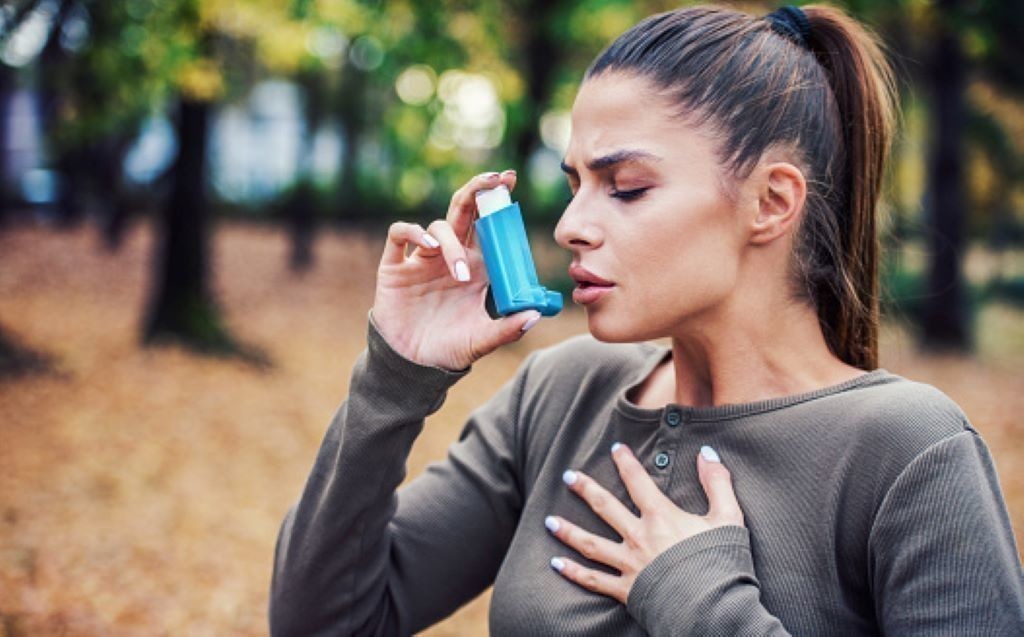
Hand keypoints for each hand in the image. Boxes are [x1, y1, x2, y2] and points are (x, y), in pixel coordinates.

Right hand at [371, 169, 541, 370]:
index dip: (498, 201)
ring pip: (439, 227)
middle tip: (494, 180)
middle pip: (464, 211)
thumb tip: (535, 314)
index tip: (510, 181)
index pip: (489, 226)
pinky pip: (400, 234)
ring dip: (453, 244)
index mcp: (477, 267)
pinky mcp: (395, 267)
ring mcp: (422, 260)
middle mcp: (451, 257)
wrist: (412, 367)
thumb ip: (507, 329)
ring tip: (462, 273)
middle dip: (478, 190)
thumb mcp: (482, 341)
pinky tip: (429, 247)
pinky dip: (414, 232)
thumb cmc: (450, 349)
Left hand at [545, 443, 744, 603]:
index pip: (637, 482)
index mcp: (661, 517)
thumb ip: (717, 483)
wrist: (714, 608)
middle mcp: (639, 537)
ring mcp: (629, 564)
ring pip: (590, 544)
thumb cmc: (723, 563)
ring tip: (548, 521)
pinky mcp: (626, 590)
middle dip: (585, 489)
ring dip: (568, 531)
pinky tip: (556, 564)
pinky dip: (573, 572)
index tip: (615, 449)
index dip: (625, 463)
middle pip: (605, 508)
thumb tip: (707, 453)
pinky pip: (594, 580)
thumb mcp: (728, 517)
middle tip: (567, 476)